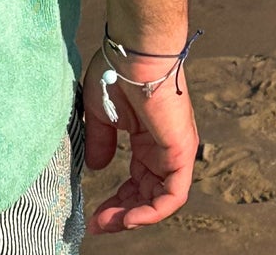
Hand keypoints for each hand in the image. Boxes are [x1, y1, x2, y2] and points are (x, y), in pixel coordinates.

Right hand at [80, 51, 198, 234]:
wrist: (135, 53)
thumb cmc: (118, 73)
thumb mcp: (101, 114)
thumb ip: (101, 142)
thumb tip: (97, 168)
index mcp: (147, 138)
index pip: (137, 181)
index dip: (117, 201)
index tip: (93, 214)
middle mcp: (164, 148)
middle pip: (147, 195)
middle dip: (122, 213)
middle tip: (97, 222)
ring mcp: (175, 150)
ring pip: (160, 200)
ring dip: (134, 217)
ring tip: (108, 222)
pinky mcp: (182, 151)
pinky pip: (172, 195)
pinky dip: (152, 212)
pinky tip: (129, 218)